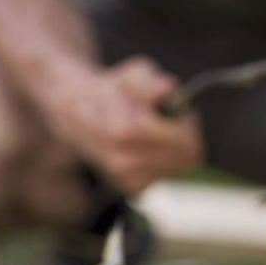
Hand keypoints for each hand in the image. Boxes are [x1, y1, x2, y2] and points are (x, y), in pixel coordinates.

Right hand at [40, 56, 203, 193]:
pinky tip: (152, 148)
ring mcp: (127, 178)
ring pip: (178, 169)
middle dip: (186, 136)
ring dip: (177, 150)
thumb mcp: (130, 76)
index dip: (188, 123)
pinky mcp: (131, 188)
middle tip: (177, 120)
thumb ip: (149, 82)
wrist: (78, 116)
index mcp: (125, 130)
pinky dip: (166, 163)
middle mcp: (124, 160)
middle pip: (185, 158)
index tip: (183, 110)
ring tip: (161, 132)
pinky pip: (166, 177)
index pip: (180, 139)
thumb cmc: (112, 92)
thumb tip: (168, 89)